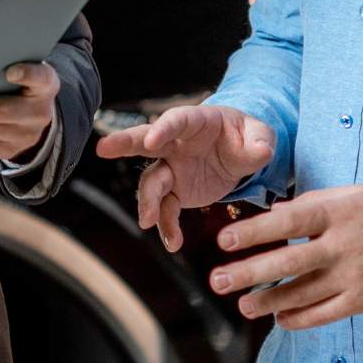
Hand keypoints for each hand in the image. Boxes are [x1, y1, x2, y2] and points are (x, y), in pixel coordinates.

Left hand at [0, 62, 59, 159]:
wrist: (36, 116)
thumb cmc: (21, 82)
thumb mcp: (26, 68)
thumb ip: (7, 59)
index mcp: (46, 85)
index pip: (41, 77)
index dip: (27, 74)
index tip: (10, 71)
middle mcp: (38, 113)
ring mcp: (23, 136)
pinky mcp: (5, 151)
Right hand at [94, 104, 274, 250]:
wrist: (239, 152)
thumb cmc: (245, 136)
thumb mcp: (260, 134)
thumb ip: (261, 140)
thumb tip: (261, 151)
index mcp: (196, 122)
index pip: (176, 121)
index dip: (162, 129)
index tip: (151, 140)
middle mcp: (176, 143)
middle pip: (143, 140)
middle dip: (123, 144)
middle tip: (102, 148)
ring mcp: (172, 167)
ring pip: (151, 181)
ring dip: (146, 201)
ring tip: (146, 221)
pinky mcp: (176, 191)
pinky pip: (165, 209)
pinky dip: (166, 225)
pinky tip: (172, 242)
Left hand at [207, 184, 362, 328]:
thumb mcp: (353, 194)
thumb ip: (314, 202)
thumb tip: (274, 212)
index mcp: (337, 211)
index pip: (287, 221)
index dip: (253, 232)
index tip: (224, 241)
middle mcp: (343, 244)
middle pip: (288, 261)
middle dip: (249, 273)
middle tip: (218, 281)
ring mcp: (353, 275)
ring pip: (302, 293)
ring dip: (268, 301)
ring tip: (243, 306)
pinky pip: (324, 313)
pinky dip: (299, 317)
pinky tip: (279, 318)